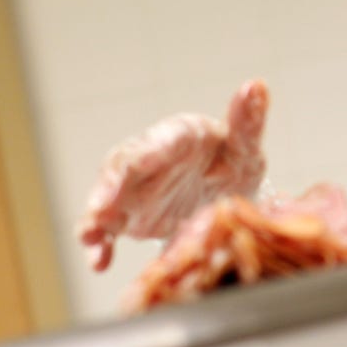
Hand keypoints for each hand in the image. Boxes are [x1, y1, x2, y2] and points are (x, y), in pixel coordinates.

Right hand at [77, 80, 268, 270]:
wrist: (227, 193)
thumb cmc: (234, 159)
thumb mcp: (245, 147)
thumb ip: (248, 122)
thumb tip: (256, 85)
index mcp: (178, 136)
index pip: (159, 140)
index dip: (149, 153)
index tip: (139, 164)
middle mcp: (149, 159)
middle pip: (123, 169)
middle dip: (109, 189)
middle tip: (100, 211)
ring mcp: (136, 188)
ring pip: (108, 199)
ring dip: (96, 218)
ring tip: (90, 238)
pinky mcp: (131, 215)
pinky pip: (110, 228)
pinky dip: (102, 243)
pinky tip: (98, 261)